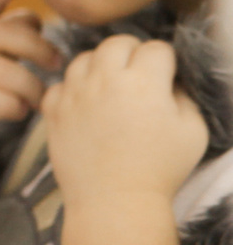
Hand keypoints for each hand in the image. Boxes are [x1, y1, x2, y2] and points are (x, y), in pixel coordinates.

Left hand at [44, 34, 207, 203]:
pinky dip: (72, 89)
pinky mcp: (53, 108)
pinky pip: (59, 83)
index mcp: (143, 82)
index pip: (156, 48)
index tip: (167, 76)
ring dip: (100, 66)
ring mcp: (74, 92)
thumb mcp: (193, 132)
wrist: (115, 202)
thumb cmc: (160, 169)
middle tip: (140, 75)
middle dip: (133, 53)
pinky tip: (86, 106)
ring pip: (84, 57)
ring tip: (112, 88)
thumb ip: (184, 97)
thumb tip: (170, 82)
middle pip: (117, 43)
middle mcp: (104, 79)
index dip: (166, 61)